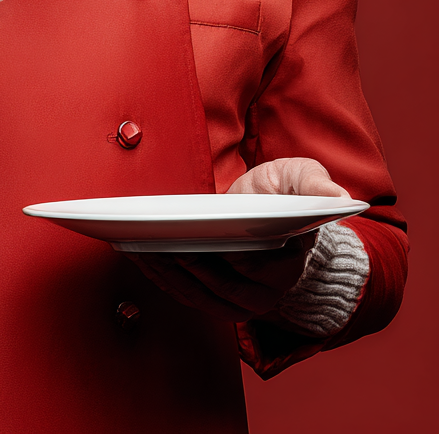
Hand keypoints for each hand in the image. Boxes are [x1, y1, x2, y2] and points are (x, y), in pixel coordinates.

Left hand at [126, 158, 349, 321]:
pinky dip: (165, 281)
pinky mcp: (220, 300)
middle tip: (156, 243)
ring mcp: (243, 300)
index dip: (226, 256)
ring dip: (169, 276)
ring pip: (202, 296)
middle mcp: (268, 290)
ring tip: (141, 249)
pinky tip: (143, 259)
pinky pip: (190, 297)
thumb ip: (315, 185)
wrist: (272, 215)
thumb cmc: (285, 194)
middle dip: (187, 266)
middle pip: (222, 285)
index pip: (256, 266)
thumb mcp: (303, 178)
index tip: (196, 240)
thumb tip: (337, 197)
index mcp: (291, 260)